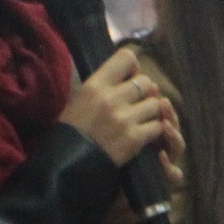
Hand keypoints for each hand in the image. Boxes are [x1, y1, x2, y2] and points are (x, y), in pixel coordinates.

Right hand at [61, 47, 176, 167]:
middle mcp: (111, 98)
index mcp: (95, 84)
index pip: (127, 57)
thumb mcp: (79, 99)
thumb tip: (128, 76)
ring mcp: (124, 118)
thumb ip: (102, 85)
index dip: (133, 68)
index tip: (129, 79)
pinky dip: (154, 131)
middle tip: (137, 104)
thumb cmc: (69, 131)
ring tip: (141, 120)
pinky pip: (157, 127)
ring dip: (151, 113)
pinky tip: (144, 135)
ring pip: (155, 104)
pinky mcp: (133, 139)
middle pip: (146, 82)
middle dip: (144, 93)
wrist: (66, 165)